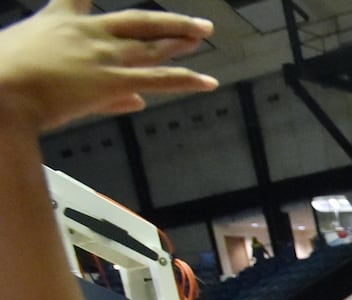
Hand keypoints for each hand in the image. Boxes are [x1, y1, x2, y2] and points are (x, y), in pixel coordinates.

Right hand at [0, 0, 215, 132]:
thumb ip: (80, 75)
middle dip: (169, 21)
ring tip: (202, 36)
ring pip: (152, 46)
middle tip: (196, 23)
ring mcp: (102, 56)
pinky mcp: (112, 81)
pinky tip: (206, 81)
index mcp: (58, 20)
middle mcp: (87, 33)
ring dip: (181, 40)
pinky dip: (187, 80)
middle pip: (137, 21)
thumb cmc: (2, 76)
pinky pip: (159, 80)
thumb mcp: (32, 63)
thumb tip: (132, 101)